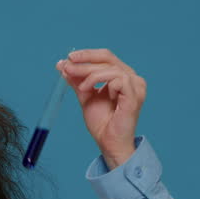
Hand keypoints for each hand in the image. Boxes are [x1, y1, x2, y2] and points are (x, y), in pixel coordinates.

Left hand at [58, 49, 146, 169]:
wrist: (108, 143)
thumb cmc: (102, 122)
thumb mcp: (85, 96)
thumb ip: (77, 80)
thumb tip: (63, 65)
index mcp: (122, 76)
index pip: (104, 57)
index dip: (86, 55)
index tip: (67, 59)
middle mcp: (132, 78)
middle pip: (107, 58)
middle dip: (84, 61)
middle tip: (67, 66)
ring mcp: (136, 86)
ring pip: (110, 68)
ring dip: (90, 74)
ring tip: (81, 88)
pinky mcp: (134, 95)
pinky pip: (118, 79)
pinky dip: (103, 83)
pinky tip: (96, 93)